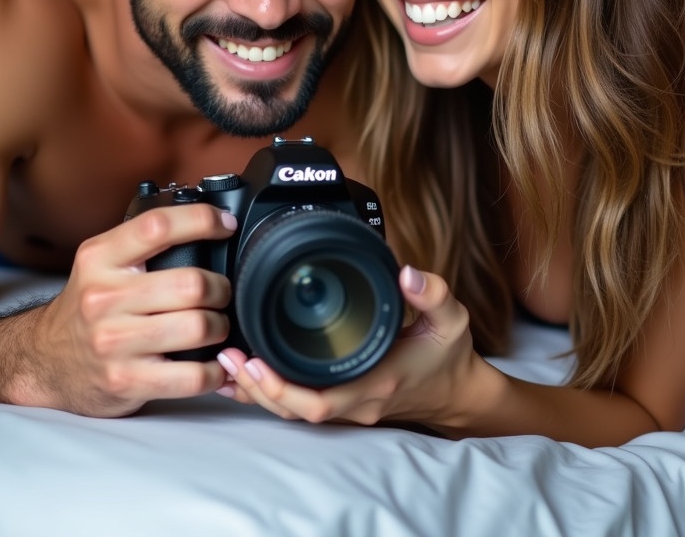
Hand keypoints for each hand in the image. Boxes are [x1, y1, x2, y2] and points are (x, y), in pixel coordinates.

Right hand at [15, 204, 237, 416]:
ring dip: (220, 326)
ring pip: (198, 327)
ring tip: (215, 325)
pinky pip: (192, 376)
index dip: (201, 220)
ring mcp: (114, 343)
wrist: (45, 360)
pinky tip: (212, 362)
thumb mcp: (101, 262)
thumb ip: (144, 243)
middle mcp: (104, 298)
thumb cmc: (87, 307)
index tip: (225, 225)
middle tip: (220, 293)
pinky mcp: (126, 381)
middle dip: (220, 288)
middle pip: (191, 284)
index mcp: (100, 258)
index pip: (157, 227)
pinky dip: (214, 369)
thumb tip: (208, 223)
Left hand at [215, 265, 477, 429]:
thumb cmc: (449, 355)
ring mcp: (348, 405)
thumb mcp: (452, 319)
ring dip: (258, 391)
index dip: (283, 389)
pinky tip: (244, 375)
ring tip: (227, 362)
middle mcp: (357, 400)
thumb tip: (407, 273)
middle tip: (228, 356)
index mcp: (377, 381)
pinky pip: (300, 403)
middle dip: (257, 388)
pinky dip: (270, 391)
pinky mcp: (343, 400)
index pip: (321, 401)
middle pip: (295, 410)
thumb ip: (434, 293)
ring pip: (293, 411)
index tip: (256, 361)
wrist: (457, 391)